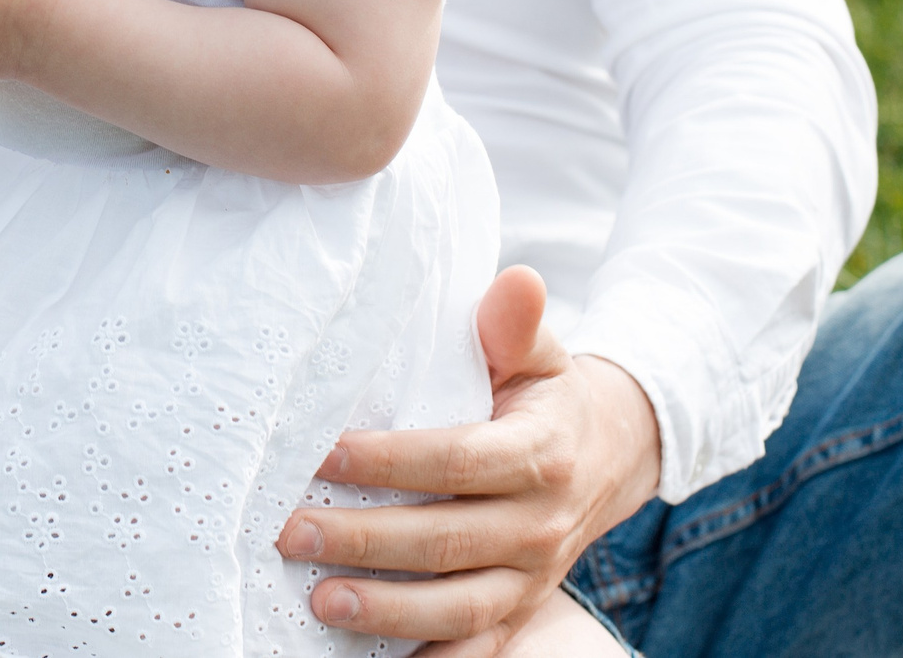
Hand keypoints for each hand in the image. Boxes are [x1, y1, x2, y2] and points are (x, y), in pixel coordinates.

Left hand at [274, 267, 660, 654]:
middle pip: (445, 540)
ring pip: (458, 605)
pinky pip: (476, 648)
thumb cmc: (548, 396)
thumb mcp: (540, 354)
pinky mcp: (519, 610)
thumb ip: (514, 326)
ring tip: (320, 600)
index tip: (327, 453)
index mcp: (539, 454)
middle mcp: (539, 523)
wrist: (610, 456)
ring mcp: (531, 576)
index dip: (391, 460)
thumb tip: (516, 281)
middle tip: (291, 530)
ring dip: (386, 610)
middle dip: (363, 540)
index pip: (457, 460)